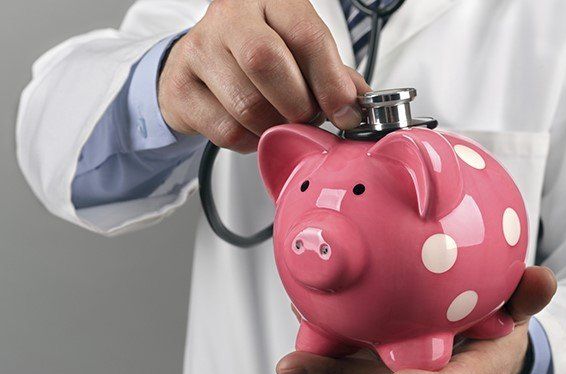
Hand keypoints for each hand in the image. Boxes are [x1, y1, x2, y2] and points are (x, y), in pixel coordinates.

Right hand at [159, 0, 370, 152]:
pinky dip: (251, 141)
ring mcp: (198, 50)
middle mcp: (229, 17)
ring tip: (281, 122)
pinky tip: (255, 130)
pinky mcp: (180, 89)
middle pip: (266, 62)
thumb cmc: (255, 55)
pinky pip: (227, 131)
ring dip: (275, 127)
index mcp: (269, 1)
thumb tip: (359, 104)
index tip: (346, 112)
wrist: (197, 65)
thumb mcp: (298, 52)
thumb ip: (332, 74)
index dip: (331, 82)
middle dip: (298, 104)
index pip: (306, 35)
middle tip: (308, 118)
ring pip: (246, 104)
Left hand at [276, 266, 556, 373]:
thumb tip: (545, 278)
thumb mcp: (516, 314)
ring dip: (323, 371)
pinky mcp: (379, 369)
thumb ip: (526, 297)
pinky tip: (301, 339)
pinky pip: (350, 363)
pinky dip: (326, 354)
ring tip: (289, 363)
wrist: (484, 344)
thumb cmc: (497, 329)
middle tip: (296, 365)